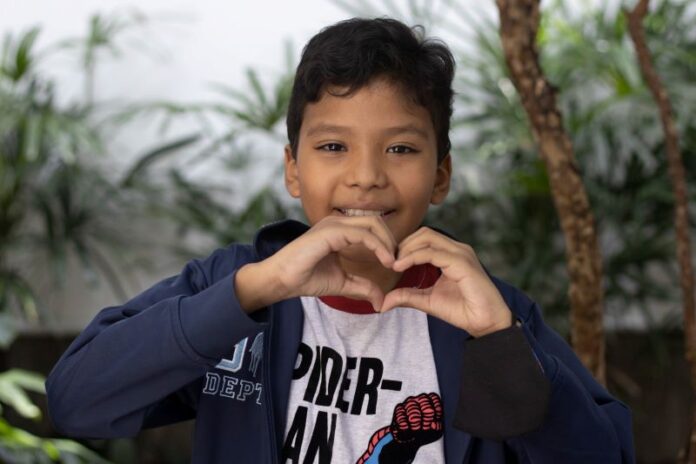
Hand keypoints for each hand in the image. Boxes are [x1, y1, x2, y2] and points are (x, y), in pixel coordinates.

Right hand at [263, 215, 396, 308]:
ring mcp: (334, 224)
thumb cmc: (306, 278)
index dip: (388, 243)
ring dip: (388, 243)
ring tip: (392, 263)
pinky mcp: (331, 231)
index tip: (395, 264)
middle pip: (377, 222)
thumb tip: (381, 301)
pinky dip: (378, 247)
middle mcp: (337, 222)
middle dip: (391, 241)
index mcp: (340, 230)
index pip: (372, 227)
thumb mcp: (342, 284)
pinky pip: (363, 234)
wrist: (282, 280)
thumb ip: (362, 287)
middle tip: (398, 262)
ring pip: (373, 224)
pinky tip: (385, 262)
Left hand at [379, 227, 512, 336]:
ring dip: (406, 249)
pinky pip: (433, 253)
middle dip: (403, 244)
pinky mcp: (463, 263)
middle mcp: (457, 249)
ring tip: (394, 264)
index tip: (389, 262)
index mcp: (451, 254)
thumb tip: (382, 302)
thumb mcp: (427, 301)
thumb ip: (407, 296)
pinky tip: (401, 267)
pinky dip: (413, 257)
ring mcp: (461, 254)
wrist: (486, 323)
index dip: (404, 246)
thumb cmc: (462, 310)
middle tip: (389, 261)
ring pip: (427, 238)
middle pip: (424, 233)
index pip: (423, 238)